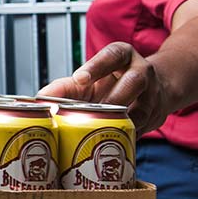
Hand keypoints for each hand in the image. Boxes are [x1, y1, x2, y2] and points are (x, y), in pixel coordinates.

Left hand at [38, 42, 171, 137]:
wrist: (152, 87)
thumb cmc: (113, 81)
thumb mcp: (90, 77)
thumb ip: (66, 86)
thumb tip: (41, 97)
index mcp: (122, 55)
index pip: (112, 55)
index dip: (96, 66)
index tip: (78, 78)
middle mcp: (141, 71)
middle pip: (133, 81)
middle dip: (114, 98)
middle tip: (95, 111)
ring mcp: (153, 94)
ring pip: (142, 108)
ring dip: (124, 121)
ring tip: (105, 130)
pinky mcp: (156, 116)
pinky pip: (144, 129)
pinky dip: (129, 137)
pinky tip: (115, 143)